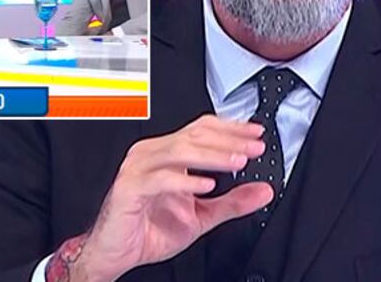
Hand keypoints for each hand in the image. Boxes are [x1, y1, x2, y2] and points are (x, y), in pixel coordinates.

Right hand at [54, 115, 272, 281]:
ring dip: (212, 155)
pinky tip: (207, 185)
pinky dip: (186, 180)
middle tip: (254, 148)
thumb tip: (263, 191)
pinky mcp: (129, 187)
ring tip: (237, 162)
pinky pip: (160, 179)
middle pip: (193, 135)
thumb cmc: (148, 229)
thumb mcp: (201, 216)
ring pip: (178, 151)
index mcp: (165, 155)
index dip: (230, 130)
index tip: (256, 135)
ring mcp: (138, 168)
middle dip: (228, 140)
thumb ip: (232, 202)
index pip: (200, 130)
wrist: (116, 251)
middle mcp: (151, 155)